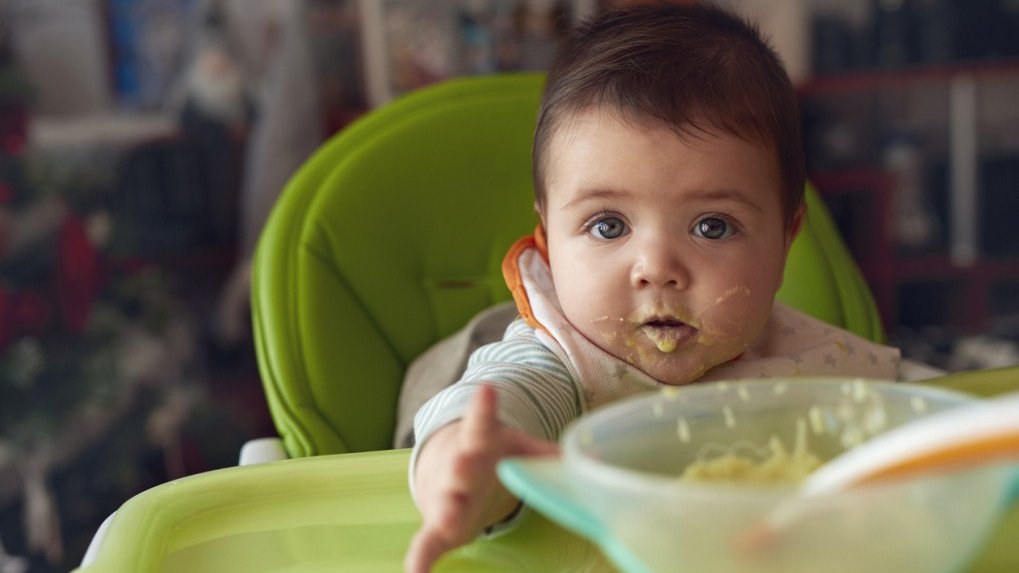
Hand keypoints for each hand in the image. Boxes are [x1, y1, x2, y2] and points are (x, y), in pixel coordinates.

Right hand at [404, 384, 558, 572]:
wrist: (446, 471)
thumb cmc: (489, 457)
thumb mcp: (515, 447)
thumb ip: (544, 452)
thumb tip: (586, 455)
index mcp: (479, 443)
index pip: (481, 422)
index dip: (484, 408)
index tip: (485, 390)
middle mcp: (459, 469)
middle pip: (461, 466)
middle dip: (462, 466)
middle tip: (464, 463)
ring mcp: (445, 498)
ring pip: (444, 504)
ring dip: (447, 512)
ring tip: (448, 520)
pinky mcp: (436, 527)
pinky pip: (426, 544)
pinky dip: (420, 560)